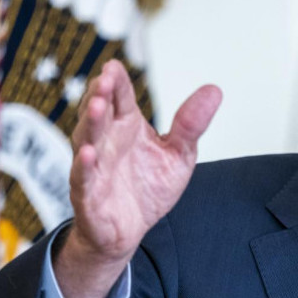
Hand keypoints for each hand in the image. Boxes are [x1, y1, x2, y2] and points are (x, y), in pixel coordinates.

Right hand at [54, 59, 221, 297]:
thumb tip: (214, 90)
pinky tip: (88, 153)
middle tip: (106, 79)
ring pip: (87, 139)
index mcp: (126, 126)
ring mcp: (94, 166)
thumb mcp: (178, 154)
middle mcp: (106, 141)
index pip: (120, 98)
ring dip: (91, 122)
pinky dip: (84, 165)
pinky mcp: (88, 194)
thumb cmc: (148, 188)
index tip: (114, 67)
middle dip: (100, 94)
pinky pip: (83, 177)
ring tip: (97, 106)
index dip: (117, 82)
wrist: (129, 230)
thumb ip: (190, 125)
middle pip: (99, 112)